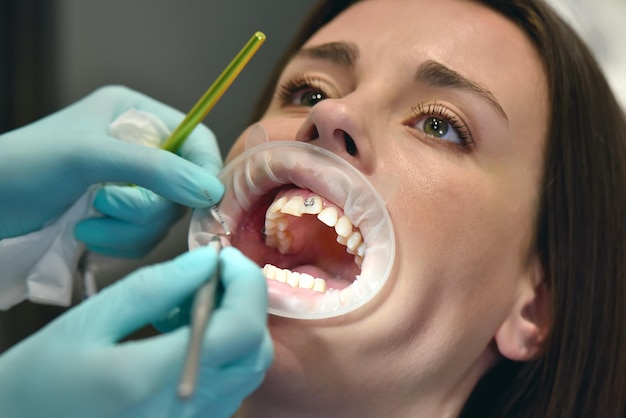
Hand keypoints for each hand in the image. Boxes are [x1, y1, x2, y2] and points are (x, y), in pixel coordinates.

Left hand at [0, 85, 223, 254]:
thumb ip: (156, 170)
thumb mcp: (91, 157)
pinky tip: (86, 234)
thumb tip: (213, 191)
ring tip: (87, 223)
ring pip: (163, 218)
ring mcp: (130, 183)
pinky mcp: (118, 215)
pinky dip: (119, 242)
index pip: (196, 141)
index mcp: (135, 115)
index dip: (203, 172)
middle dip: (145, 208)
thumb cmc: (25, 165)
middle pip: (182, 187)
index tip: (200, 203)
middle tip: (104, 205)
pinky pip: (144, 237)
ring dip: (129, 230)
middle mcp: (139, 148)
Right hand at [0, 246, 272, 417]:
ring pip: (248, 368)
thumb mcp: (89, 322)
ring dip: (234, 324)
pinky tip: (184, 337)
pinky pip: (230, 385)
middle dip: (244, 300)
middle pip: (255, 348)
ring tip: (187, 306)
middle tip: (208, 275)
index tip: (222, 255)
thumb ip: (154, 288)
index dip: (245, 281)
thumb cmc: (39, 381)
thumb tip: (205, 261)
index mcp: (156, 379)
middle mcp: (188, 409)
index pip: (241, 326)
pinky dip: (223, 350)